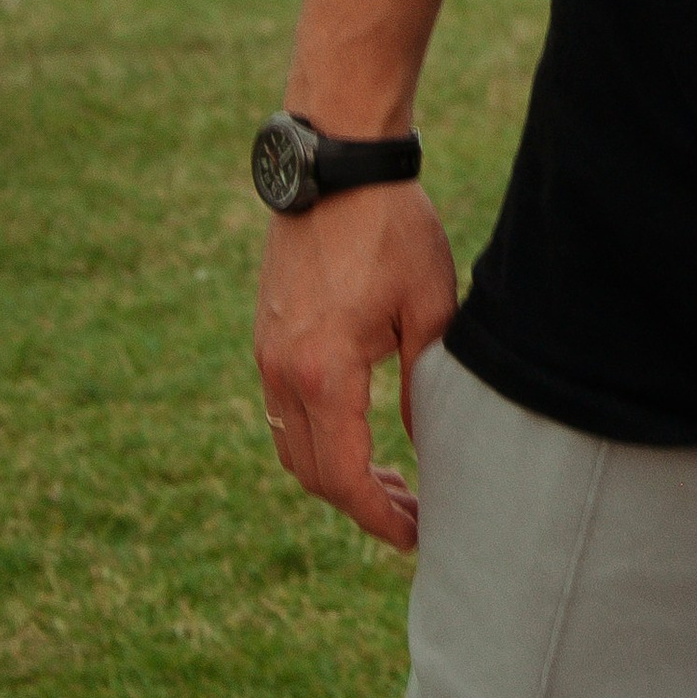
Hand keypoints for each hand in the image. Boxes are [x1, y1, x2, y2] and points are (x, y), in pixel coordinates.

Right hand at [253, 179, 456, 549]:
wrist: (337, 162)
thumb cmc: (392, 227)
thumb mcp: (429, 306)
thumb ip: (426, 384)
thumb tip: (425, 443)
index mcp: (323, 372)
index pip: (343, 476)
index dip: (377, 517)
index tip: (413, 535)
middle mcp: (281, 371)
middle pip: (311, 473)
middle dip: (360, 503)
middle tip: (413, 511)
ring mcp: (267, 352)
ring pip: (291, 445)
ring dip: (335, 472)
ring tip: (392, 477)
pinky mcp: (267, 333)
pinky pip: (282, 409)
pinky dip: (317, 436)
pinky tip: (360, 429)